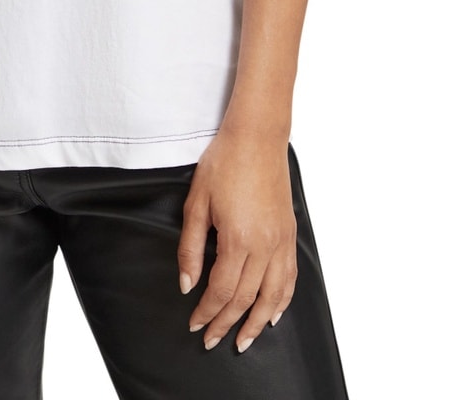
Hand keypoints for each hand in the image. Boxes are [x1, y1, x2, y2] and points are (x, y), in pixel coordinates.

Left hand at [176, 130, 296, 352]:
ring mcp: (281, 240)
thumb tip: (187, 284)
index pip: (222, 290)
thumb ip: (191, 247)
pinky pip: (290, 276)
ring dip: (258, 322)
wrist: (257, 137)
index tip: (195, 325)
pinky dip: (283, 299)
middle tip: (213, 340)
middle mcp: (265, 245)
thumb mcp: (197, 203)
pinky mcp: (289, 233)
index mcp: (238, 239)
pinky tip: (274, 312)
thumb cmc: (223, 163)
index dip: (207, 312)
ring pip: (274, 295)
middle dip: (228, 323)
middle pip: (247, 298)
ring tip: (245, 340)